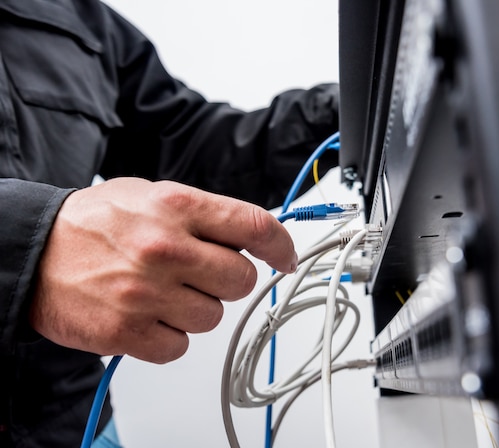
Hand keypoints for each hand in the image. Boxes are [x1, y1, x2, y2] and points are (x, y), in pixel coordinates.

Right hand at [30, 178, 296, 363]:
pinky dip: (169, 335)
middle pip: (242, 280)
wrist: (34, 251)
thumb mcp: (153, 195)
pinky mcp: (127, 332)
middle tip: (201, 273)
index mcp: (177, 207)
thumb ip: (205, 215)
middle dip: (228, 280)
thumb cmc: (96, 223)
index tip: (284, 258)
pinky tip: (147, 314)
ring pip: (213, 317)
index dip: (280, 245)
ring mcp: (146, 292)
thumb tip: (253, 236)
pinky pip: (180, 346)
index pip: (254, 226)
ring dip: (196, 308)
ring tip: (162, 290)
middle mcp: (166, 248)